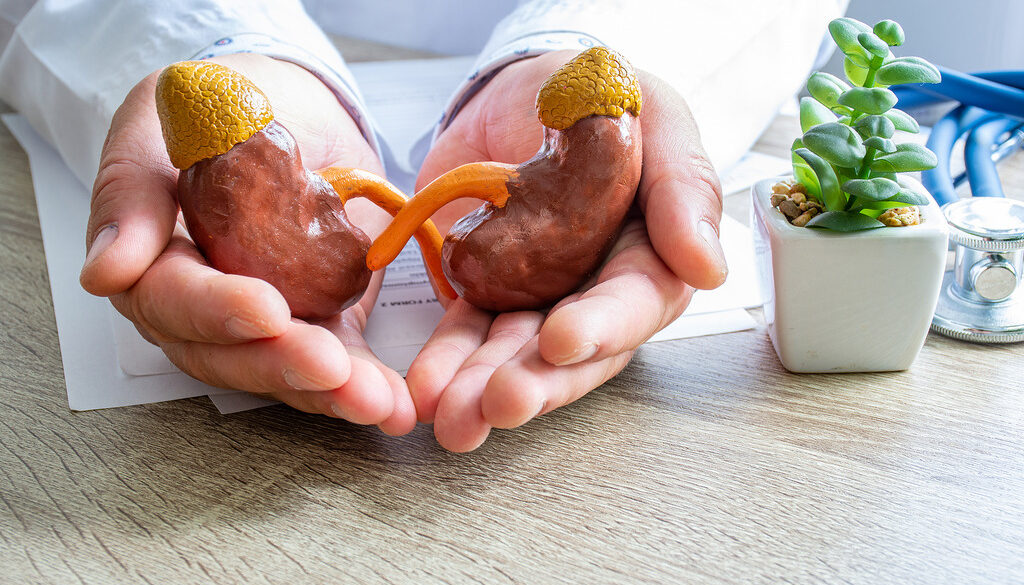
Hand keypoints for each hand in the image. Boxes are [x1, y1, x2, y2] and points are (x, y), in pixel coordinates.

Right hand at [79, 53, 414, 434]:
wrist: (289, 106)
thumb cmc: (214, 110)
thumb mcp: (159, 128)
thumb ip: (130, 195)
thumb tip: (105, 273)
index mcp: (154, 266)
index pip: (174, 301)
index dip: (218, 311)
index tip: (266, 310)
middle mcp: (204, 310)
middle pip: (231, 355)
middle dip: (283, 366)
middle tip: (332, 369)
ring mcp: (266, 324)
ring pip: (287, 372)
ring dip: (332, 392)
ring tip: (377, 402)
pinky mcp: (321, 323)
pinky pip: (338, 362)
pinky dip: (366, 383)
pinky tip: (395, 405)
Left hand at [408, 50, 727, 450]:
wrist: (528, 86)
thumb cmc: (605, 98)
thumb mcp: (656, 118)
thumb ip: (684, 185)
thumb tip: (707, 268)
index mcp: (653, 255)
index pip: (636, 302)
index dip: (602, 326)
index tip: (560, 341)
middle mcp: (599, 290)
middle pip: (575, 352)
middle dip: (536, 381)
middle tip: (497, 404)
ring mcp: (541, 297)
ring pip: (516, 354)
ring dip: (483, 387)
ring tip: (451, 417)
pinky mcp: (488, 291)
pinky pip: (467, 331)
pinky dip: (446, 358)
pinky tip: (425, 386)